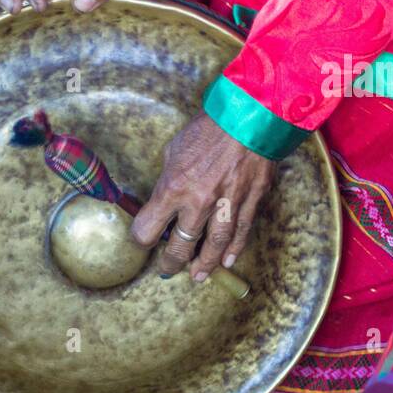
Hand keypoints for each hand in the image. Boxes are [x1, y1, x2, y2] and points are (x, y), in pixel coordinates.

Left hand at [131, 114, 275, 280]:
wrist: (249, 115)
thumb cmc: (209, 128)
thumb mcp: (175, 150)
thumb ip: (169, 179)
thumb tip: (165, 198)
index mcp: (173, 188)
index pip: (147, 230)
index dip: (142, 238)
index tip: (144, 239)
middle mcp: (198, 203)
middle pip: (180, 246)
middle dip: (170, 262)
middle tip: (167, 269)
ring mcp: (226, 205)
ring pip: (213, 246)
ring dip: (203, 265)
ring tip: (197, 277)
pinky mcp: (250, 201)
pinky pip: (240, 233)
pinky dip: (233, 250)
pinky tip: (226, 261)